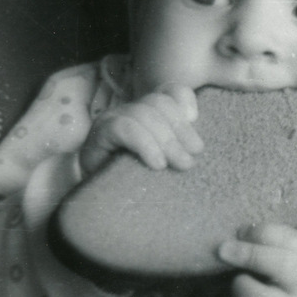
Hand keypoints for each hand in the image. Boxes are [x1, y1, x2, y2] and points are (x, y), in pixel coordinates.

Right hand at [79, 84, 203, 173]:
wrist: (102, 205)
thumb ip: (181, 148)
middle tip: (190, 158)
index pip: (170, 91)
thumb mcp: (168, 164)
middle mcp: (131, 111)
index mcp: (150, 113)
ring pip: (143, 113)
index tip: (195, 122)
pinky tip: (157, 164)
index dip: (185, 101)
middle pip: (159, 102)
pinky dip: (145, 144)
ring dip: (166, 140)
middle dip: (180, 129)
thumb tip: (198, 145)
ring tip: (179, 164)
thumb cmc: (138, 185)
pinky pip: (124, 128)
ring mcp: (112, 120)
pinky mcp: (98, 134)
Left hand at [218, 224, 296, 296]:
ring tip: (234, 281)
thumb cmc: (279, 271)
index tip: (239, 232)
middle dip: (250, 255)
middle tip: (223, 250)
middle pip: (283, 266)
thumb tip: (237, 235)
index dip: (260, 234)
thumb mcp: (280, 251)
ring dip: (240, 286)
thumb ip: (263, 240)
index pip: (288, 240)